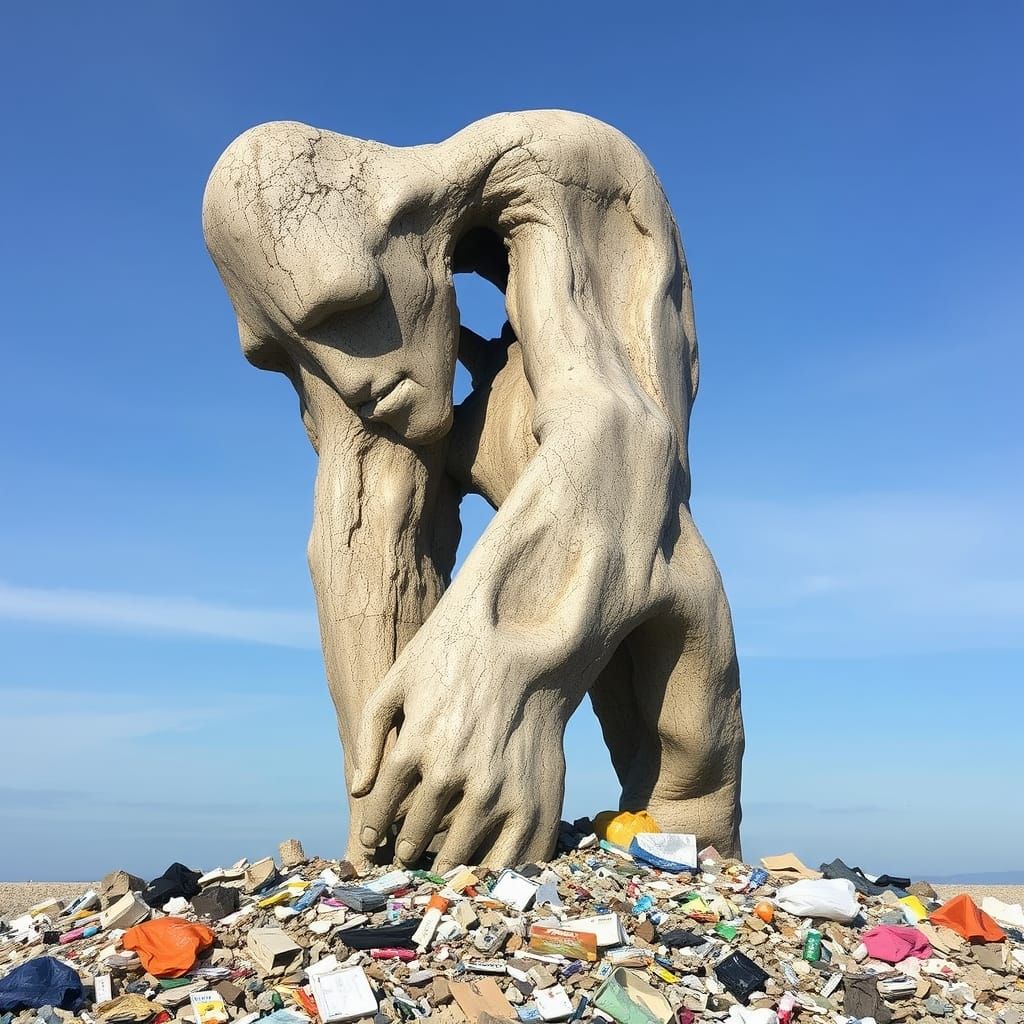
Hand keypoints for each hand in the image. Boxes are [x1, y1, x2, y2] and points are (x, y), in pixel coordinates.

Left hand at [350, 646, 566, 870]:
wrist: (524, 641)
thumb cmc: (454, 658)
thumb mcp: (399, 680)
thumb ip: (369, 734)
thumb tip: (357, 789)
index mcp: (416, 743)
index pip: (382, 806)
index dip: (374, 826)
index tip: (373, 839)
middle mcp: (452, 770)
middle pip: (416, 835)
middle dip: (407, 849)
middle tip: (407, 857)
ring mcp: (494, 787)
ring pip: (458, 852)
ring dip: (444, 866)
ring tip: (440, 867)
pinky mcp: (532, 796)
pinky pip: (506, 852)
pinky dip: (493, 869)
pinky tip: (485, 867)